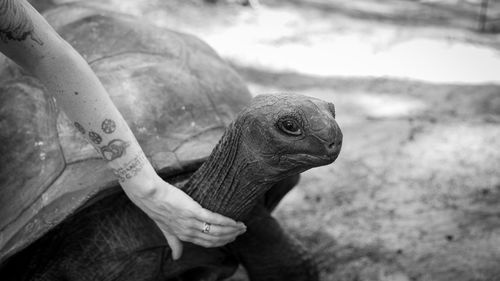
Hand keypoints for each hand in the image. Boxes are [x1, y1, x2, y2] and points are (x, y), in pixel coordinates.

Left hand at [120, 170, 246, 259]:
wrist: (151, 196)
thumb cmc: (158, 209)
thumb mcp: (165, 230)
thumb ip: (173, 243)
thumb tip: (176, 258)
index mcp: (184, 236)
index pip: (207, 243)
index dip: (222, 242)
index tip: (232, 237)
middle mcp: (189, 232)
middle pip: (215, 238)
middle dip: (230, 236)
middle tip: (242, 231)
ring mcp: (191, 222)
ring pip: (216, 230)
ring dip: (232, 229)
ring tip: (242, 225)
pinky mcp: (193, 211)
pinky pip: (213, 219)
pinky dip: (226, 221)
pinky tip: (234, 221)